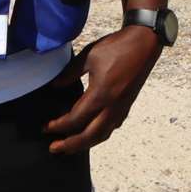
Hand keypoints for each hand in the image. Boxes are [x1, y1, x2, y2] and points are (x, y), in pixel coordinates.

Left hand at [44, 26, 162, 153]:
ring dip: (85, 144)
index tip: (45, 127)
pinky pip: (112, 127)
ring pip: (102, 135)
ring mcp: (121, 108)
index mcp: (100, 94)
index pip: (75, 119)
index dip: (58, 125)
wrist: (144, 43)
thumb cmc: (117, 47)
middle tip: (54, 148)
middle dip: (70, 144)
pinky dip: (99, 135)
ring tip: (71, 147)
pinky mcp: (127, 105)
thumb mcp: (88, 56)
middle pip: (89, 135)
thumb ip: (69, 73)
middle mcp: (112, 106)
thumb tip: (55, 86)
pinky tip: (92, 132)